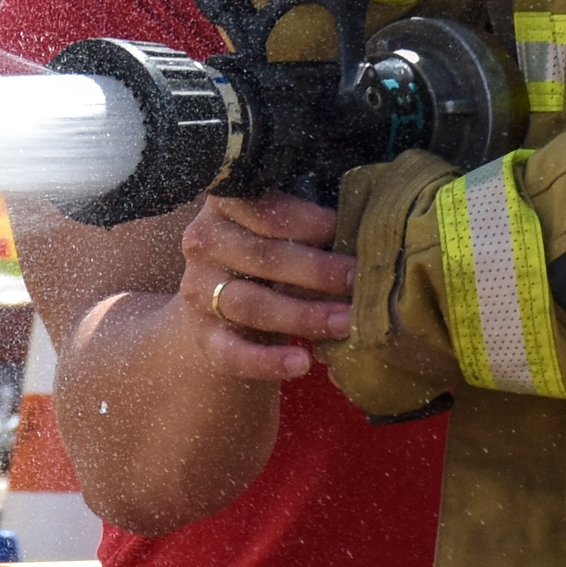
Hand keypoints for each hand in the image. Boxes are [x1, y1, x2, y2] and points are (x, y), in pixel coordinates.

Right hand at [176, 194, 352, 381]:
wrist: (226, 301)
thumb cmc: (272, 253)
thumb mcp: (284, 228)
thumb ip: (312, 222)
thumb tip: (367, 226)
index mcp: (226, 203)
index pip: (266, 209)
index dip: (308, 221)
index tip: (344, 231)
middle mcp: (205, 243)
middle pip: (264, 256)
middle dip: (318, 270)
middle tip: (358, 281)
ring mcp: (199, 290)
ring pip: (253, 304)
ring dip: (305, 315)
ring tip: (345, 323)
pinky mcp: (203, 334)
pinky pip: (233, 352)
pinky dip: (268, 361)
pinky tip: (302, 362)